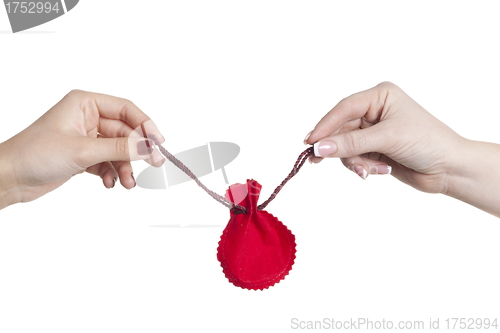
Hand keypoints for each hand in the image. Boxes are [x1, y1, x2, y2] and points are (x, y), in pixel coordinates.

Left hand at [0, 90, 164, 208]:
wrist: (10, 178)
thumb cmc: (34, 154)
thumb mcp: (83, 150)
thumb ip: (119, 149)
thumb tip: (149, 147)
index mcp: (85, 104)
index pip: (126, 109)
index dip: (145, 125)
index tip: (159, 142)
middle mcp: (87, 118)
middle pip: (125, 132)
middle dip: (136, 152)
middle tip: (153, 165)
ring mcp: (86, 138)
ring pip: (118, 150)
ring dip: (125, 167)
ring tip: (127, 183)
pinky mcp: (84, 155)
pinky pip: (108, 162)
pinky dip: (112, 173)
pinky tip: (109, 183)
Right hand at [305, 82, 499, 216]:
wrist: (450, 169)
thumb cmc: (427, 142)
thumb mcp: (387, 139)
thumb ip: (351, 143)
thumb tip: (319, 148)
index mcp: (380, 96)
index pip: (344, 108)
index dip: (325, 125)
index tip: (309, 142)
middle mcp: (374, 111)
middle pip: (341, 130)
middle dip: (341, 149)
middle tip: (318, 162)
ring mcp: (373, 131)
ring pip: (345, 147)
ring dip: (356, 161)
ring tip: (370, 170)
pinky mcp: (374, 149)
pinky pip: (354, 158)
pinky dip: (363, 166)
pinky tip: (379, 170)